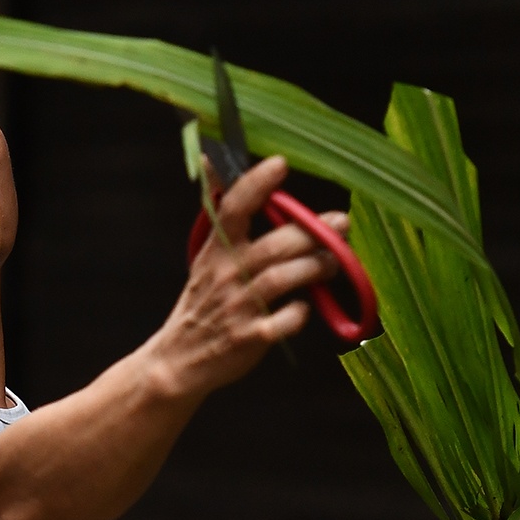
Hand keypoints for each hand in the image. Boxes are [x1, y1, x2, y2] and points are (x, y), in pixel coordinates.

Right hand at [145, 155, 344, 398]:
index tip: (280, 164)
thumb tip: (210, 158)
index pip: (234, 208)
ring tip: (332, 263)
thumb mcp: (206, 256)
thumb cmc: (204, 303)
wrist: (178, 360)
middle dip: (313, 232)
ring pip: (283, 278)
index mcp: (216, 251)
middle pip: (274, 245)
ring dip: (315, 267)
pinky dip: (300, 313)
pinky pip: (284, 321)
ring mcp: (237, 308)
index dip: (256, 184)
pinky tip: (305, 308)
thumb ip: (221, 214)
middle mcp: (226, 275)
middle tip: (342, 223)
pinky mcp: (249, 338)